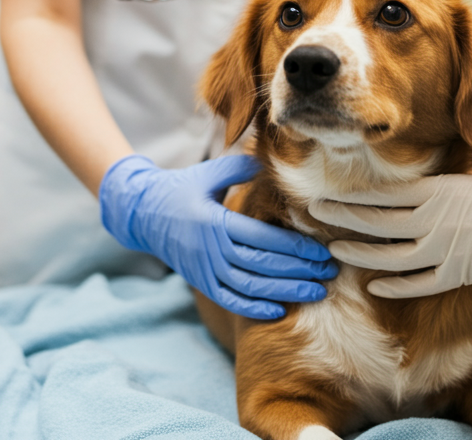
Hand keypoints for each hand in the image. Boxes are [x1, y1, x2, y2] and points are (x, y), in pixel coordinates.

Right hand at [99, 154, 336, 318]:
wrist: (141, 213)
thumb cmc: (182, 188)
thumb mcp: (208, 172)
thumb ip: (241, 168)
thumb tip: (273, 160)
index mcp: (215, 221)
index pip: (264, 238)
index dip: (296, 247)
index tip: (323, 251)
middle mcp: (209, 249)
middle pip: (262, 265)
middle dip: (299, 271)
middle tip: (330, 274)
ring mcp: (203, 269)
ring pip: (249, 286)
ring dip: (285, 292)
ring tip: (316, 293)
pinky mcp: (200, 282)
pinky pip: (228, 300)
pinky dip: (253, 308)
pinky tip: (278, 311)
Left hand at [306, 140, 471, 297]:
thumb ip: (462, 144)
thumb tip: (445, 122)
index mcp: (441, 190)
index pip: (383, 193)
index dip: (350, 194)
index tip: (323, 189)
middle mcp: (438, 224)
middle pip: (377, 225)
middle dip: (341, 219)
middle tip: (311, 214)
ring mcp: (449, 253)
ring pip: (391, 258)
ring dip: (359, 253)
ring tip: (333, 248)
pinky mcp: (463, 275)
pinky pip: (420, 284)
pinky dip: (394, 285)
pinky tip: (373, 283)